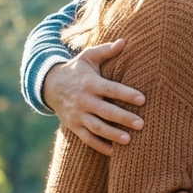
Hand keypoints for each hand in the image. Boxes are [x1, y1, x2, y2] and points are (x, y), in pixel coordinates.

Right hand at [42, 41, 145, 155]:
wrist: (49, 85)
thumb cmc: (77, 70)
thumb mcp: (88, 57)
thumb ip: (106, 51)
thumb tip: (124, 41)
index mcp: (91, 83)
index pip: (111, 89)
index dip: (127, 94)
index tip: (143, 99)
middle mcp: (84, 100)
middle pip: (106, 111)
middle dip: (123, 118)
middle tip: (141, 124)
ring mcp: (78, 115)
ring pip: (96, 127)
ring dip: (112, 134)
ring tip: (129, 140)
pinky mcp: (74, 126)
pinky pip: (87, 139)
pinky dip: (99, 146)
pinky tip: (113, 152)